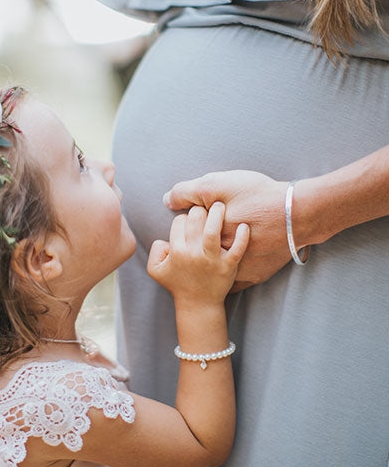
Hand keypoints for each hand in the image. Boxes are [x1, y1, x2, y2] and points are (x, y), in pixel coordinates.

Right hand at [147, 203, 248, 306]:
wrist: (198, 304)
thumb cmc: (177, 283)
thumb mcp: (155, 269)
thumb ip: (155, 249)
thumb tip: (167, 238)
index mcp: (176, 250)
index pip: (180, 221)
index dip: (184, 217)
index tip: (189, 221)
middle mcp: (193, 253)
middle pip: (196, 219)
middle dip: (199, 209)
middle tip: (205, 208)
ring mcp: (211, 260)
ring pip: (213, 230)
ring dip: (217, 213)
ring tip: (220, 205)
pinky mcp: (228, 266)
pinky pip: (237, 249)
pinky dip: (242, 236)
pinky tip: (244, 226)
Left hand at [163, 170, 290, 291]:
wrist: (299, 212)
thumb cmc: (259, 195)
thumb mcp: (218, 184)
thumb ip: (188, 192)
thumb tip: (167, 200)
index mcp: (207, 236)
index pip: (185, 231)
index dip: (189, 222)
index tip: (197, 215)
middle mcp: (219, 257)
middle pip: (197, 253)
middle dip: (195, 244)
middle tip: (205, 232)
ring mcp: (237, 269)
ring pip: (213, 270)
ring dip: (209, 263)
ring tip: (213, 249)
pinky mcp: (255, 275)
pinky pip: (235, 282)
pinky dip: (228, 274)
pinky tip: (226, 268)